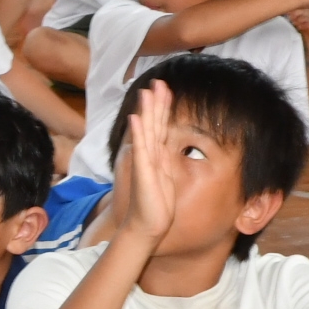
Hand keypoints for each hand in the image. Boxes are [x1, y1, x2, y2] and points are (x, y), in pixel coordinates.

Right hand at [112, 78, 178, 248]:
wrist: (146, 226)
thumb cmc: (157, 206)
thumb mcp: (167, 179)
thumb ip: (167, 163)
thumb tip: (172, 150)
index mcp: (158, 156)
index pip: (160, 127)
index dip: (163, 108)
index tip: (165, 89)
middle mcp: (149, 155)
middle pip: (153, 124)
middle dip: (156, 103)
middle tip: (157, 82)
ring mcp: (144, 162)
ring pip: (147, 131)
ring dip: (146, 111)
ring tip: (146, 92)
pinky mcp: (143, 172)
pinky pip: (141, 149)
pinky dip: (138, 133)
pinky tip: (137, 118)